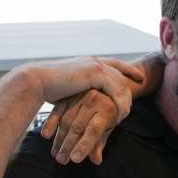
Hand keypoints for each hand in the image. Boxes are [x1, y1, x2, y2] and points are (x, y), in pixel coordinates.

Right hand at [27, 57, 144, 126]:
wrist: (37, 82)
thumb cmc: (47, 89)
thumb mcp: (69, 89)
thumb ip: (80, 92)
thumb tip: (81, 101)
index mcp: (88, 62)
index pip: (114, 64)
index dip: (128, 70)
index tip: (140, 77)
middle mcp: (94, 61)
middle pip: (121, 73)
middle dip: (130, 87)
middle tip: (134, 103)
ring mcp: (96, 65)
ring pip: (120, 83)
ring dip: (124, 100)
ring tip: (125, 116)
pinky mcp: (95, 73)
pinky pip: (115, 89)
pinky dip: (119, 103)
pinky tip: (119, 115)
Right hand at [42, 90, 118, 164]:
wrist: (106, 85)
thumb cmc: (107, 110)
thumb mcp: (108, 126)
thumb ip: (100, 142)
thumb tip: (96, 160)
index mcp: (107, 110)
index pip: (93, 131)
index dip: (84, 145)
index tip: (75, 159)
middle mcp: (93, 100)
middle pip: (77, 127)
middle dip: (68, 145)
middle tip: (62, 160)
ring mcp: (79, 96)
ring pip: (66, 120)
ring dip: (59, 139)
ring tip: (55, 153)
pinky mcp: (68, 94)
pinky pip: (57, 110)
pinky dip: (51, 123)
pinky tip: (46, 135)